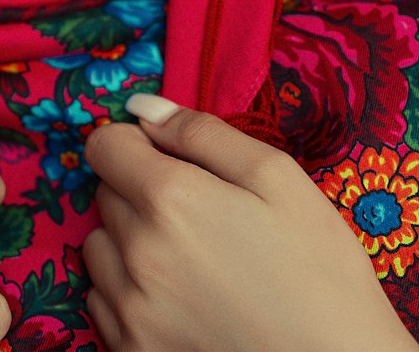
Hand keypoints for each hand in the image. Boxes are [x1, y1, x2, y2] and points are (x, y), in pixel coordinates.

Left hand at [83, 94, 418, 351]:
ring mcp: (130, 311)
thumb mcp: (278, 178)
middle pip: (105, 194)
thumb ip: (202, 133)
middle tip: (198, 213)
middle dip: (140, 190)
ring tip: (189, 259)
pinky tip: (179, 298)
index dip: (134, 143)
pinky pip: (103, 302)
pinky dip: (128, 292)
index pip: (104, 146)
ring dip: (128, 242)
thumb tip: (144, 108)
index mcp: (169, 199)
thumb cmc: (320, 273)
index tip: (166, 157)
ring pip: (99, 248)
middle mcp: (136, 254)